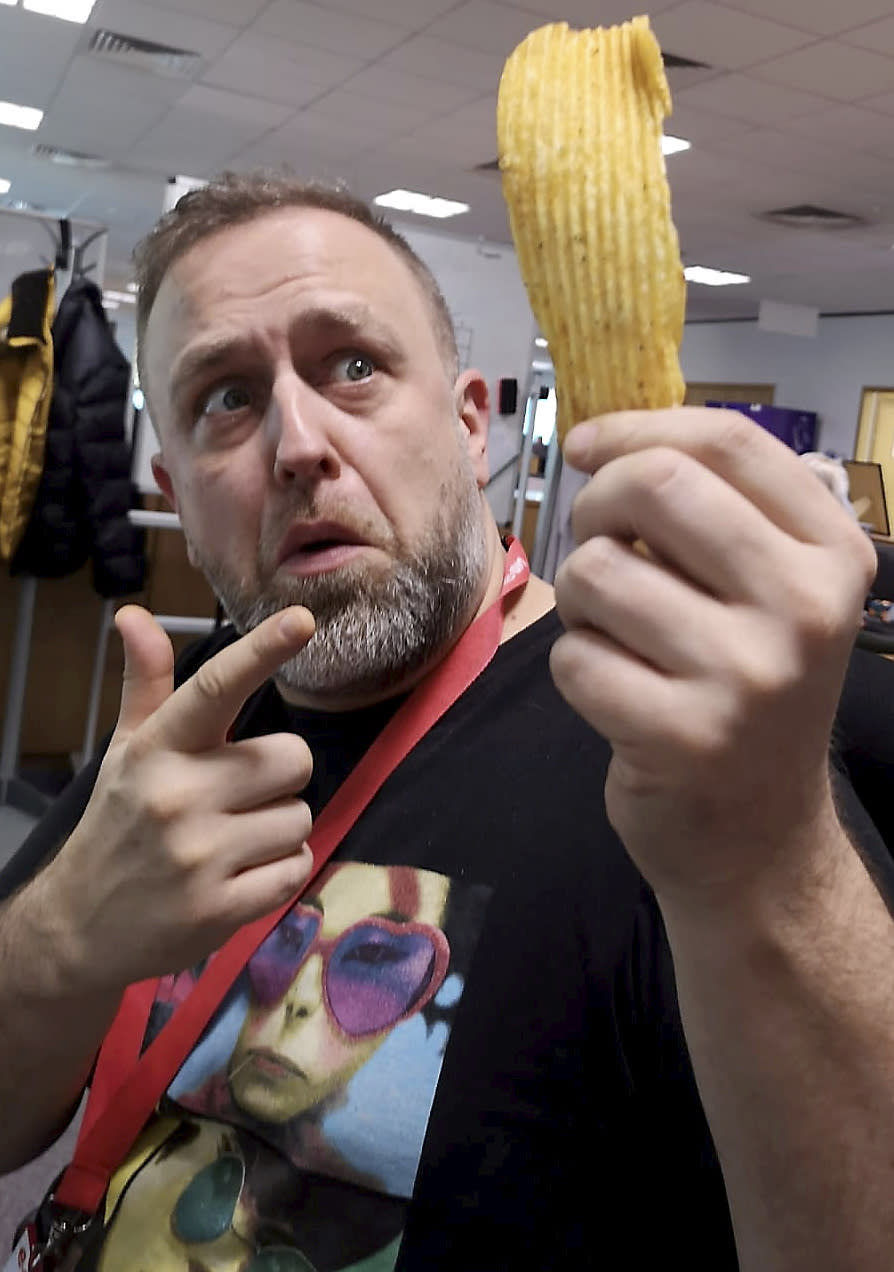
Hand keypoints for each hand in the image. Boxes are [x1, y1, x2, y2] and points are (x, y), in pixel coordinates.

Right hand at [38, 605, 316, 990]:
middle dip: (277, 778)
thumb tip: (135, 614)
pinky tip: (239, 875)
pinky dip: (279, 872)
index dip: (262, 652)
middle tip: (238, 798)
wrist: (78, 929)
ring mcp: (200, 855)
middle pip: (292, 758)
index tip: (302, 621)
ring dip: (278, 830)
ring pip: (300, 817)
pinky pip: (296, 868)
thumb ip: (146, 684)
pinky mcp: (220, 908)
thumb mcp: (127, 752)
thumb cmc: (118, 825)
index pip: (215, 690)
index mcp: (159, 749)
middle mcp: (179, 796)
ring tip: (232, 842)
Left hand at [549, 408, 875, 911]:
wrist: (756, 834)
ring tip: (616, 635)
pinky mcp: (684, 736)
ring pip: (598, 572)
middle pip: (655, 485)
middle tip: (599, 546)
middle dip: (595, 508)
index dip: (638, 428)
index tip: (585, 446)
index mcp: (833, 554)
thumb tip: (600, 440)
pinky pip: (574, 656)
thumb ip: (712, 513)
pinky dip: (575, 668)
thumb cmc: (743, 690)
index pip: (728, 443)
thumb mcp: (764, 593)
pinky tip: (616, 694)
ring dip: (581, 601)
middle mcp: (805, 607)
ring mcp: (749, 675)